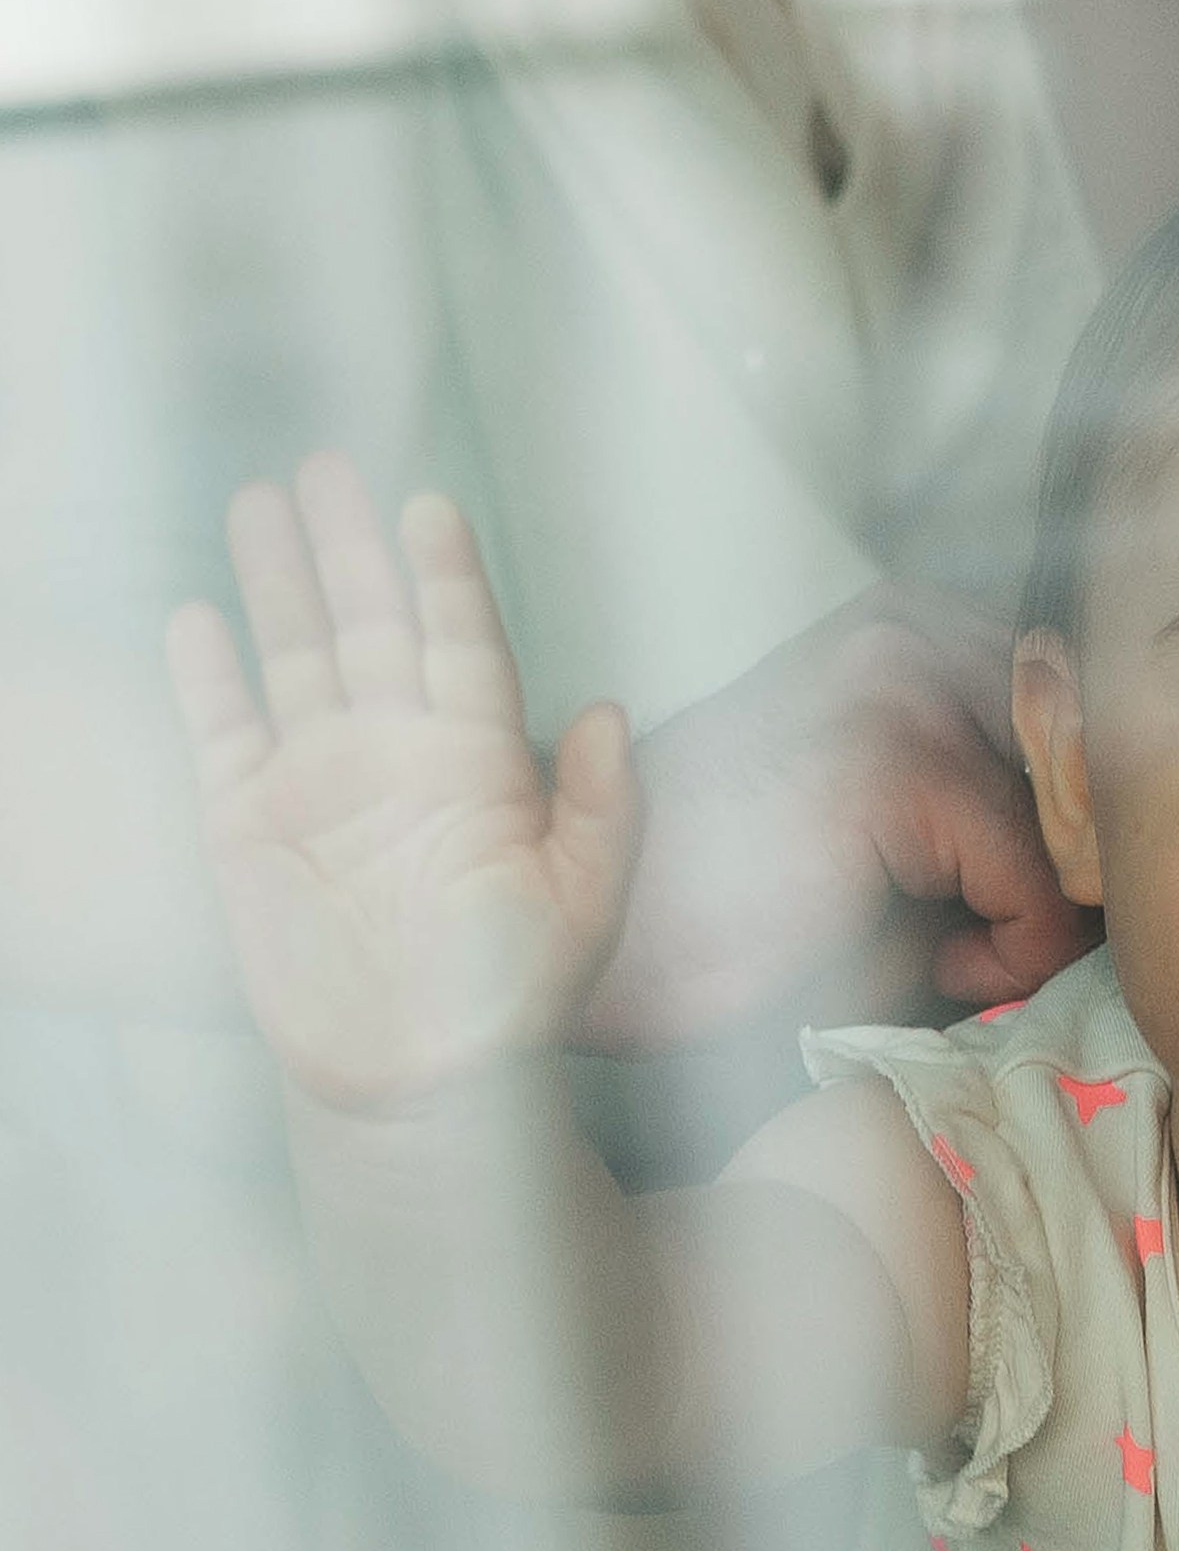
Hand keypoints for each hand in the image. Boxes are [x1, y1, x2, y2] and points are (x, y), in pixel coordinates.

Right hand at [166, 454, 639, 1107]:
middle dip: (350, 548)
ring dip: (279, 583)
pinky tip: (196, 615)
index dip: (445, 577)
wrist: (421, 1084)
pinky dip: (207, 677)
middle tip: (328, 466)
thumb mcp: (585, 904)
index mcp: (480, 762)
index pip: (461, 644)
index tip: (430, 508)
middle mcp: (397, 754)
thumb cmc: (513, 998)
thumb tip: (611, 709)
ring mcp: (321, 782)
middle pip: (371, 627)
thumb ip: (605, 808)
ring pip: (297, 658)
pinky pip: (224, 732)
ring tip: (260, 499)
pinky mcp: (251, 824)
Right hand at [576, 581, 1094, 1053]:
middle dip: (1072, 867)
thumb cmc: (743, 906)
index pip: (1089, 714)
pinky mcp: (899, 766)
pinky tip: (939, 969)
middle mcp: (913, 626)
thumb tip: (1127, 850)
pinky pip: (1038, 881)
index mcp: (912, 620)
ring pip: (1075, 821)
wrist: (610, 948)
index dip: (1081, 826)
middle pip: (1096, 761)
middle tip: (1000, 941)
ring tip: (959, 955)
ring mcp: (905, 683)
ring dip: (1043, 913)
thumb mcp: (900, 831)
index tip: (1022, 904)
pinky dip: (1014, 952)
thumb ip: (1010, 806)